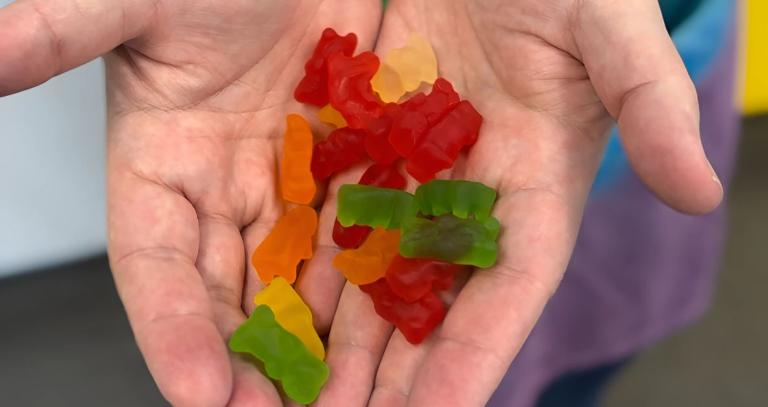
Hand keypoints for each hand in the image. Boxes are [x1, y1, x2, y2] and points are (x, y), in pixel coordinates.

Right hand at [1, 0, 379, 404]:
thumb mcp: (135, 0)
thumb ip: (62, 31)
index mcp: (160, 167)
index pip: (155, 267)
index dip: (173, 332)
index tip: (198, 394)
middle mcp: (224, 192)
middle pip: (232, 295)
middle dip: (252, 364)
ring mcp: (289, 187)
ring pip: (301, 282)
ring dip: (319, 346)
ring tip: (342, 402)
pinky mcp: (347, 171)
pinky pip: (359, 240)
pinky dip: (371, 289)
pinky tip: (390, 332)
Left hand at [312, 0, 722, 405]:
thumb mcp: (610, 33)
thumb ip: (649, 104)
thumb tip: (703, 190)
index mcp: (537, 190)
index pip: (506, 293)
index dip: (472, 358)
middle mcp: (470, 203)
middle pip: (431, 306)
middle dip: (391, 376)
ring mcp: (413, 179)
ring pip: (371, 276)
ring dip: (337, 340)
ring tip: (300, 396)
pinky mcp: (365, 145)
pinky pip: (332, 217)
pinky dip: (305, 269)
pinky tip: (274, 312)